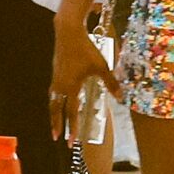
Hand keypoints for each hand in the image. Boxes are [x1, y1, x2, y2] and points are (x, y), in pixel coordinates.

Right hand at [48, 23, 112, 140]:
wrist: (68, 32)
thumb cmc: (86, 49)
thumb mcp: (101, 66)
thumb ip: (111, 83)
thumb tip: (121, 97)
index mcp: (71, 87)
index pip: (71, 112)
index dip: (72, 128)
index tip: (71, 141)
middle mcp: (60, 85)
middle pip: (55, 110)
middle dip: (56, 125)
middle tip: (56, 138)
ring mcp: (56, 78)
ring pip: (52, 100)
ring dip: (53, 113)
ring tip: (54, 123)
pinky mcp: (55, 72)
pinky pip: (52, 91)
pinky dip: (54, 100)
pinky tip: (57, 101)